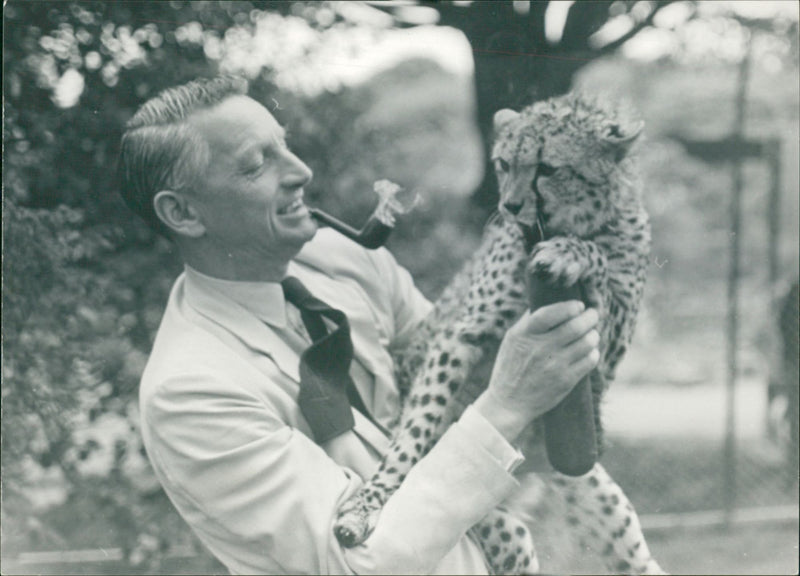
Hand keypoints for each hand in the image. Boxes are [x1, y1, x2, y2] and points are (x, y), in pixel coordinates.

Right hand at [473, 301, 599, 442]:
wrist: (509, 403)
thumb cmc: (510, 367)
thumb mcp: (512, 339)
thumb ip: (529, 321)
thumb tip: (548, 301)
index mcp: (525, 335)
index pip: (551, 313)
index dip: (569, 307)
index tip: (579, 305)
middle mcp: (540, 348)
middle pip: (575, 326)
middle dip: (590, 317)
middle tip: (593, 315)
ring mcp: (554, 365)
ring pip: (587, 342)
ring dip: (593, 334)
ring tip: (592, 333)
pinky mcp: (566, 381)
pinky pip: (589, 360)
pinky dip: (593, 352)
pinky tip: (590, 351)